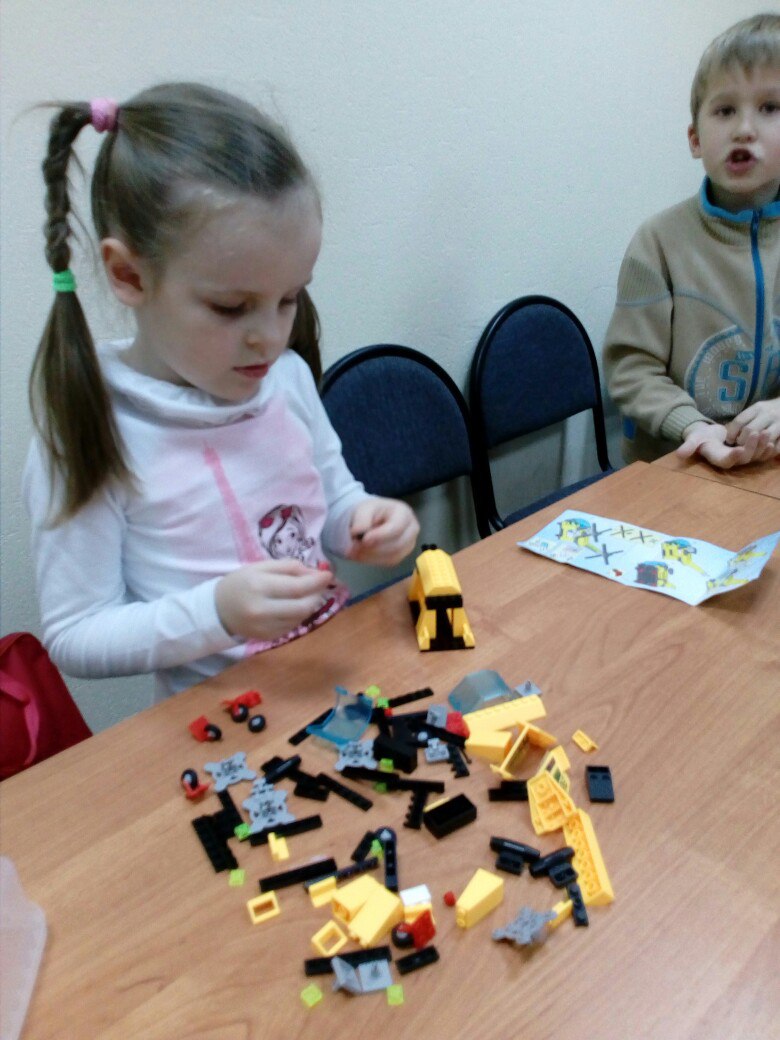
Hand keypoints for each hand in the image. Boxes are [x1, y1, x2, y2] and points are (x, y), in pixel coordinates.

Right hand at [215, 559, 333, 639]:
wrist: (217, 610)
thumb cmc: (240, 583)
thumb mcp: (260, 567)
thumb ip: (288, 567)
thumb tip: (314, 572)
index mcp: (259, 587)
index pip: (297, 587)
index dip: (317, 581)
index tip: (328, 575)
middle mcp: (263, 610)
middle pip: (303, 606)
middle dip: (317, 595)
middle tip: (318, 586)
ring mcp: (265, 627)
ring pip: (301, 617)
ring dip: (309, 604)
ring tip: (304, 594)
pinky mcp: (268, 638)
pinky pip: (292, 626)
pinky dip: (298, 615)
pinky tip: (291, 606)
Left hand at [347, 497, 418, 565]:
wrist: (373, 518)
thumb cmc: (372, 512)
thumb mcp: (364, 509)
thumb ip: (361, 520)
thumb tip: (358, 532)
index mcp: (404, 513)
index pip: (396, 528)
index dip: (380, 536)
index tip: (364, 539)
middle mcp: (411, 530)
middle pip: (397, 545)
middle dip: (374, 548)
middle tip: (354, 546)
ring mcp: (409, 544)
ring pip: (393, 557)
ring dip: (372, 556)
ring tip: (354, 551)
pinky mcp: (401, 555)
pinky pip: (389, 562)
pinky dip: (373, 560)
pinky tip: (361, 555)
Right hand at [676, 420, 773, 468]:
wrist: (708, 436)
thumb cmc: (700, 437)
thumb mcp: (692, 440)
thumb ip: (687, 447)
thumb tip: (679, 454)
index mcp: (718, 459)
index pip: (727, 461)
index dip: (734, 457)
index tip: (739, 449)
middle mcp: (731, 461)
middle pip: (744, 459)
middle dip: (752, 447)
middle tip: (757, 432)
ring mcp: (741, 458)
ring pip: (755, 456)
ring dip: (761, 446)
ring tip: (765, 432)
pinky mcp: (748, 453)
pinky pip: (760, 454)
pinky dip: (767, 449)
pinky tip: (772, 439)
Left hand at [724, 400, 779, 461]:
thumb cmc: (769, 411)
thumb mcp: (757, 410)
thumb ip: (744, 419)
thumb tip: (726, 432)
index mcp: (758, 408)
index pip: (740, 421)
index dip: (731, 433)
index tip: (728, 441)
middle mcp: (769, 414)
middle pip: (750, 430)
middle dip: (742, 441)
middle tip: (738, 447)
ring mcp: (779, 423)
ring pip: (763, 438)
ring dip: (755, 447)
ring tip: (750, 450)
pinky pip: (776, 446)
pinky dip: (769, 451)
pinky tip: (764, 452)